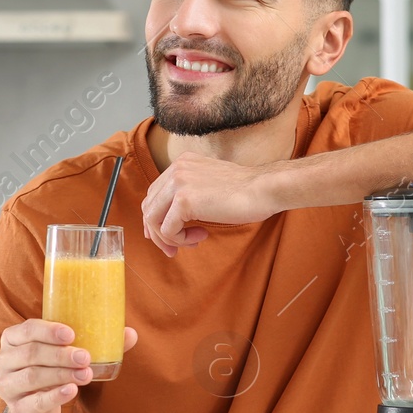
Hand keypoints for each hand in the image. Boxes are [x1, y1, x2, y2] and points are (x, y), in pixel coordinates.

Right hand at [0, 319, 137, 412]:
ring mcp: (7, 386)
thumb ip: (95, 343)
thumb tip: (131, 334)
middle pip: (31, 353)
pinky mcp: (18, 408)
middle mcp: (3, 360)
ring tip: (85, 374)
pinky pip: (36, 400)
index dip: (48, 330)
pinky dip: (55, 395)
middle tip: (85, 357)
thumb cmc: (50, 374)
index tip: (72, 334)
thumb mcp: (65, 356)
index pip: (27, 329)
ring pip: (33, 376)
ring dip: (61, 373)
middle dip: (60, 354)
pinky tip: (72, 390)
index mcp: (12, 340)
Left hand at [141, 151, 283, 256]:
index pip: (154, 194)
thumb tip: (169, 221)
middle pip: (148, 207)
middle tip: (174, 249)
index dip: (156, 219)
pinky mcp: (184, 200)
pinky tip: (201, 235)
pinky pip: (167, 230)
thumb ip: (189, 195)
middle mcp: (176, 169)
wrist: (264, 189)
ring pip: (153, 220)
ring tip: (192, 242)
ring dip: (169, 238)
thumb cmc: (245, 192)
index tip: (168, 236)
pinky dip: (180, 239)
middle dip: (157, 233)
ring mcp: (178, 183)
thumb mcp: (209, 186)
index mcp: (181, 163)